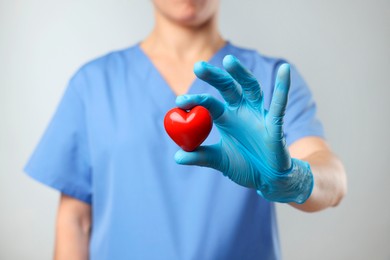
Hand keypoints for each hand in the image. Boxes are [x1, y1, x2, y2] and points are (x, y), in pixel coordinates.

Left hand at [174, 55, 312, 203]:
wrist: (268, 179)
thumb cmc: (245, 165)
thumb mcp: (219, 161)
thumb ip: (200, 156)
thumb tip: (177, 157)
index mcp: (226, 117)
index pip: (209, 103)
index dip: (196, 100)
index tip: (179, 102)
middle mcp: (242, 111)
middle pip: (228, 87)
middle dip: (214, 76)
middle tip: (198, 66)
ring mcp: (259, 114)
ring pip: (251, 88)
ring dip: (241, 74)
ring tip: (229, 61)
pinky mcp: (275, 123)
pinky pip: (280, 104)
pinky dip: (282, 87)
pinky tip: (284, 70)